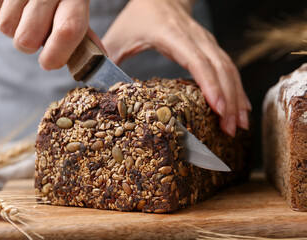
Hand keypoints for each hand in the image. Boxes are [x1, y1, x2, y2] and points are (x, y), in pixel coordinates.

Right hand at [0, 0, 103, 69]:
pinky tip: (13, 7)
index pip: (68, 29)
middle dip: (30, 44)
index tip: (48, 63)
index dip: (57, 54)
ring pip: (6, 28)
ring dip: (15, 29)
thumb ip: (85, 33)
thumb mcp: (77, 4)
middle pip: (27, 37)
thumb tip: (97, 58)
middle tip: (37, 33)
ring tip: (26, 15)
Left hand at [102, 0, 251, 136]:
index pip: (197, 60)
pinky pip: (227, 67)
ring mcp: (205, 41)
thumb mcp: (119, 36)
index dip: (210, 85)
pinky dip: (235, 87)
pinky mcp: (209, 47)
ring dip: (236, 96)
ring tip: (239, 125)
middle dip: (228, 99)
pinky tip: (239, 106)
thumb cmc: (137, 17)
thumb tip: (97, 89)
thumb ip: (108, 60)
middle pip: (219, 68)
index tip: (218, 109)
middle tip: (230, 130)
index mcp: (171, 34)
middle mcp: (194, 36)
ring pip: (228, 68)